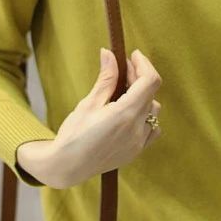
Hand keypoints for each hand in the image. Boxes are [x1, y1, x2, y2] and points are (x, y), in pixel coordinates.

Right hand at [17, 48, 161, 188]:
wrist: (67, 166)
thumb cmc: (73, 134)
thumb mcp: (89, 103)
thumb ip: (106, 78)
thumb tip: (110, 53)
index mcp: (125, 114)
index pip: (150, 82)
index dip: (144, 64)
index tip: (133, 55)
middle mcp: (137, 129)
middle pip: (150, 93)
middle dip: (139, 77)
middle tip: (121, 69)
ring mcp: (139, 142)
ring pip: (154, 110)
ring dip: (143, 97)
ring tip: (122, 92)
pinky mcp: (136, 151)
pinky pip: (152, 128)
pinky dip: (146, 116)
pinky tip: (129, 113)